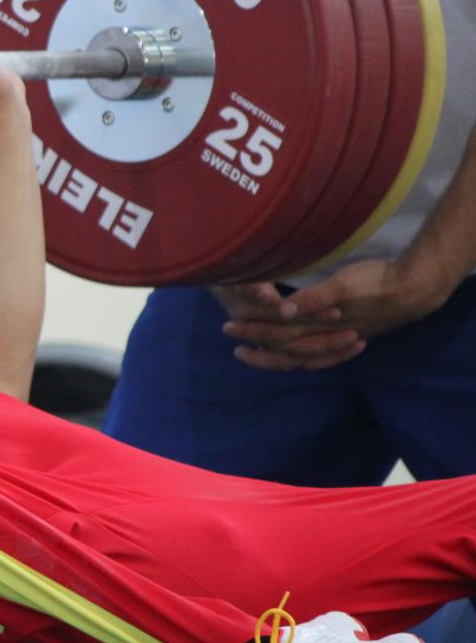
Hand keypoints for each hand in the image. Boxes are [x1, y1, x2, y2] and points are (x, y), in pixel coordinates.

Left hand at [218, 258, 445, 369]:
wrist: (414, 290)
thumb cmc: (376, 282)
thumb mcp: (342, 285)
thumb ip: (312, 299)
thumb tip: (281, 311)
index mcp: (319, 324)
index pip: (276, 332)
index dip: (251, 330)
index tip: (227, 327)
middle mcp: (325, 336)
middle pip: (284, 349)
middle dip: (257, 346)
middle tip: (232, 341)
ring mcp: (338, 339)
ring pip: (302, 356)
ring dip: (277, 356)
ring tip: (256, 352)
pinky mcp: (350, 336)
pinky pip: (323, 357)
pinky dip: (306, 360)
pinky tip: (299, 360)